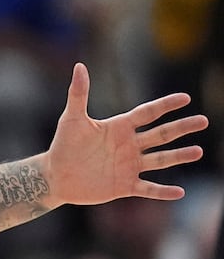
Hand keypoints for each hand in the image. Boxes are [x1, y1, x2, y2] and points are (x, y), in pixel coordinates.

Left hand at [43, 63, 204, 206]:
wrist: (55, 176)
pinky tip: (179, 192)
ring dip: (179, 156)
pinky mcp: (124, 186)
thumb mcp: (71, 119)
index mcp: (120, 127)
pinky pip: (147, 188)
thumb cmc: (63, 146)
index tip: (185, 98)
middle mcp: (129, 145)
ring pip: (160, 160)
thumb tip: (79, 66)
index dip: (165, 105)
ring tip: (198, 152)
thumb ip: (78, 94)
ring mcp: (129, 166)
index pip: (148, 113)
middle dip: (182, 128)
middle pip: (161, 135)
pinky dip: (162, 191)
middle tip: (203, 121)